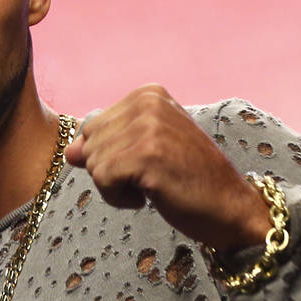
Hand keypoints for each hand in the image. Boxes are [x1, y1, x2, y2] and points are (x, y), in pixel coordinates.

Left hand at [65, 86, 271, 253]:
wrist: (230, 206)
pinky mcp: (146, 155)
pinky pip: (102, 180)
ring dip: (116, 186)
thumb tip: (70, 152)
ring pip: (93, 163)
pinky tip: (147, 197)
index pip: (93, 126)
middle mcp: (148, 102)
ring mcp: (148, 127)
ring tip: (151, 187)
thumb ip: (109, 143)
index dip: (112, 155)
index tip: (148, 164)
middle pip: (90, 143)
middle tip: (148, 178)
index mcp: (149, 94)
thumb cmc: (190, 180)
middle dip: (110, 170)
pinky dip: (118, 198)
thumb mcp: (146, 151)